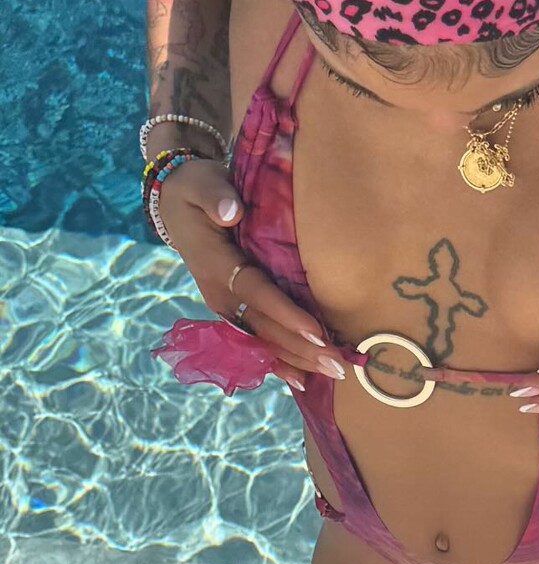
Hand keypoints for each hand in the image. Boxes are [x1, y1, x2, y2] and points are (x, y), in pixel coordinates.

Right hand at [156, 158, 335, 391]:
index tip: (316, 331)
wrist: (175, 205)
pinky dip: (278, 362)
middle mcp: (218, 293)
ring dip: (296, 359)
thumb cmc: (197, 190)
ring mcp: (224, 305)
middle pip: (263, 326)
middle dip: (301, 348)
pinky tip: (302, 379)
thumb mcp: (201, 184)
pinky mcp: (231, 309)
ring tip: (331, 374)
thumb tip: (231, 211)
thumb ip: (215, 197)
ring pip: (262, 339)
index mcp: (215, 264)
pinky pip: (255, 340)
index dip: (285, 313)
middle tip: (337, 365)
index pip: (256, 293)